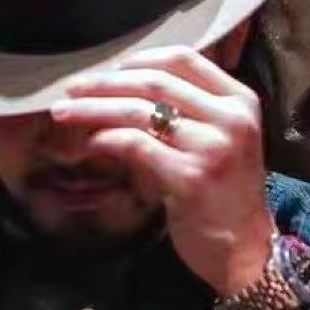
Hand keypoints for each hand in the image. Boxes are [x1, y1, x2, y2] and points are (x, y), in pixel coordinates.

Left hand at [50, 45, 274, 298]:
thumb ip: (187, 115)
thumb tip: (124, 94)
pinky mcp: (191, 178)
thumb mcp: (217, 143)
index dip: (138, 60)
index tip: (108, 72)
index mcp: (239, 101)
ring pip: (140, 111)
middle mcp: (230, 118)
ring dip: (95, 109)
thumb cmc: (224, 199)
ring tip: (65, 113)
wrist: (244, 250)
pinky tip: (91, 143)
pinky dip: (108, 139)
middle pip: (155, 81)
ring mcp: (212, 147)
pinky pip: (137, 146)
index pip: (182, 59)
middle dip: (105, 83)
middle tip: (71, 89)